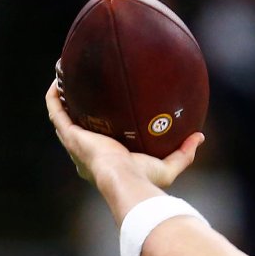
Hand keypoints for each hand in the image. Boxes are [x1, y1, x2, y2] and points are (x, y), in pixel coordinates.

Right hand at [45, 79, 202, 187]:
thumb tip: (199, 136)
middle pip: (78, 127)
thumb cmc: (143, 178)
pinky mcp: (69, 133)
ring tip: (67, 77)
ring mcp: (75, 141)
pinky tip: (59, 77)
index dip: (100, 129)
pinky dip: (55, 94)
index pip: (100, 143)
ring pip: (62, 115)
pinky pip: (55, 109)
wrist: (124, 178)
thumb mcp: (168, 166)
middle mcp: (86, 151)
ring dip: (63, 96)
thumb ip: (184, 153)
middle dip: (79, 110)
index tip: (109, 113)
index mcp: (105, 161)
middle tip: (86, 91)